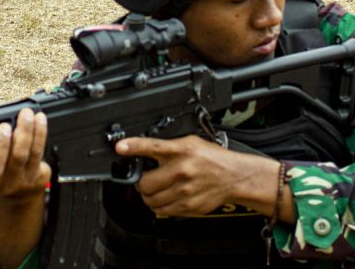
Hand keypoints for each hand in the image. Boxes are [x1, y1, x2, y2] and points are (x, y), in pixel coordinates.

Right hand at [0, 105, 48, 268]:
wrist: (19, 187)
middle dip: (0, 146)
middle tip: (4, 126)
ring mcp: (15, 183)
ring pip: (21, 158)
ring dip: (25, 133)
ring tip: (26, 114)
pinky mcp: (36, 178)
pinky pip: (39, 155)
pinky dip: (40, 134)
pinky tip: (40, 120)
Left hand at [115, 135, 261, 216]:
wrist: (234, 176)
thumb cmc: (212, 159)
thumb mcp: (190, 143)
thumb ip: (168, 147)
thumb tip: (144, 150)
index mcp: (181, 150)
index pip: (152, 146)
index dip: (133, 146)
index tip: (121, 147)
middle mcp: (181, 170)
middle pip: (145, 182)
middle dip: (141, 182)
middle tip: (146, 178)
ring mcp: (184, 191)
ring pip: (150, 200)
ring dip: (148, 196)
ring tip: (156, 189)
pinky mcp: (187, 206)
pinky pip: (162, 210)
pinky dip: (159, 205)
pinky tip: (167, 197)